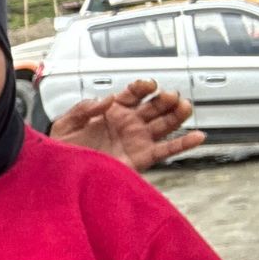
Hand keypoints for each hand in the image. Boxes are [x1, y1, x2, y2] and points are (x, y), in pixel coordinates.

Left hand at [49, 78, 207, 170]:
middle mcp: (129, 124)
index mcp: (113, 111)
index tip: (148, 85)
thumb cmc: (62, 148)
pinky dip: (184, 144)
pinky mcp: (141, 159)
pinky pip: (166, 150)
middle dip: (165, 100)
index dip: (142, 87)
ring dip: (177, 115)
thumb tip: (108, 99)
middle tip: (171, 96)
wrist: (60, 174)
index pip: (133, 93)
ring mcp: (137, 140)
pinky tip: (198, 136)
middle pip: (154, 107)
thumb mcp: (66, 123)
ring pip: (164, 125)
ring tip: (185, 106)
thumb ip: (85, 108)